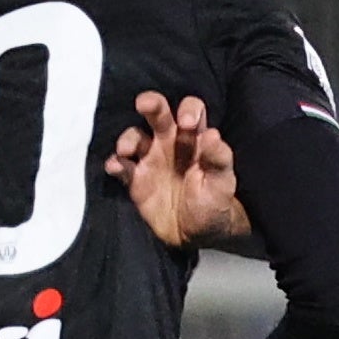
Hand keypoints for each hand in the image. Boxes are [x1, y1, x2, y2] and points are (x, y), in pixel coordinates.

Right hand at [113, 90, 247, 247]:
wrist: (196, 234)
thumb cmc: (214, 202)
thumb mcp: (223, 183)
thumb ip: (219, 159)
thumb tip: (213, 135)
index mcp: (195, 138)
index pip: (191, 110)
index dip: (188, 109)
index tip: (187, 123)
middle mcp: (170, 142)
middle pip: (157, 113)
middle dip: (150, 103)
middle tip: (145, 105)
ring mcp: (150, 158)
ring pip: (134, 137)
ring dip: (128, 139)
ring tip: (126, 150)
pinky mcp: (135, 178)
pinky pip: (121, 166)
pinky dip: (116, 164)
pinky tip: (116, 167)